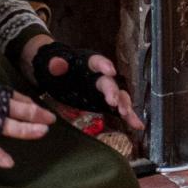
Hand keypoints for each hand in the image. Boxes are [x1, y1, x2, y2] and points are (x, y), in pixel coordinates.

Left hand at [21, 34, 142, 131]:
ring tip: (126, 114)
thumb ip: (54, 64)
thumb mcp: (49, 63)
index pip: (96, 62)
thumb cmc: (53, 66)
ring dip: (124, 105)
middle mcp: (99, 76)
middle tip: (113, 102)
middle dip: (113, 91)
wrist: (54, 75)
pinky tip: (138, 125)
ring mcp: (103, 91)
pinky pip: (119, 110)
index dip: (104, 65)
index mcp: (86, 63)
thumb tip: (58, 64)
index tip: (110, 71)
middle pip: (109, 82)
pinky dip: (129, 117)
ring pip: (119, 96)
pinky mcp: (104, 103)